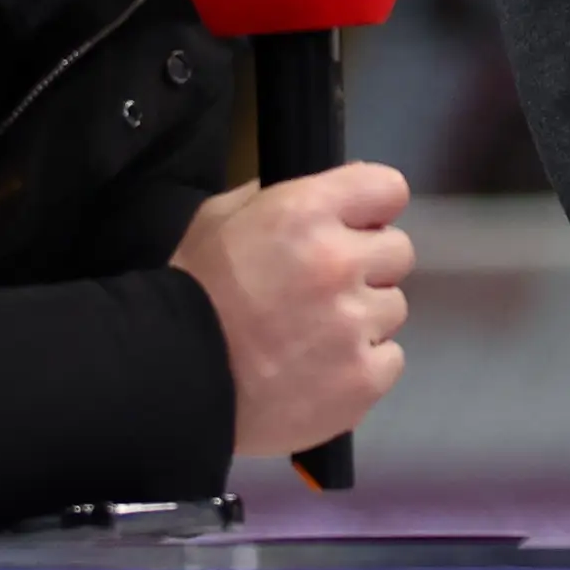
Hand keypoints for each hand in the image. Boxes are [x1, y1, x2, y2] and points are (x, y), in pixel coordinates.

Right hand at [173, 161, 415, 459]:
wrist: (171, 381)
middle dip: (366, 266)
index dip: (371, 208)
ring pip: (392, 308)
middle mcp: (341, 262)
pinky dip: (362, 366)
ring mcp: (356, 324)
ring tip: (314, 338)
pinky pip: (389, 360)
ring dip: (363, 318)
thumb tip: (340, 191)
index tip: (355, 226)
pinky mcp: (364, 378)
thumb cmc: (191, 294)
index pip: (387, 188)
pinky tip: (321, 372)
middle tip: (324, 290)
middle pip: (398, 251)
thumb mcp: (219, 221)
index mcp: (307, 213)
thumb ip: (280, 198)